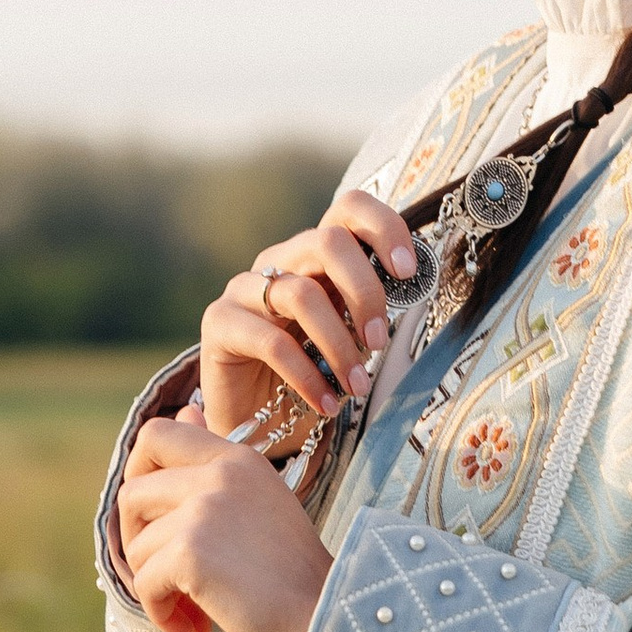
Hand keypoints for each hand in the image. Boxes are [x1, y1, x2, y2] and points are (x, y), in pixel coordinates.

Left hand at [116, 410, 334, 631]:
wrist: (324, 615)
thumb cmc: (293, 571)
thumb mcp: (259, 499)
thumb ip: (215, 461)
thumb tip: (185, 410)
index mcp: (237, 458)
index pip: (157, 433)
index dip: (137, 471)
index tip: (152, 514)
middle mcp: (219, 474)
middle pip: (132, 492)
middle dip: (136, 538)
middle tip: (162, 572)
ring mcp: (203, 510)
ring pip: (137, 547)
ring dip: (155, 586)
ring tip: (192, 612)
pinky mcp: (191, 553)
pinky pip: (144, 583)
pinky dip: (161, 613)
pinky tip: (191, 630)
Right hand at [200, 187, 418, 444]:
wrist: (260, 422)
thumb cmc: (314, 373)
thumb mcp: (350, 336)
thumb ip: (369, 307)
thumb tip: (413, 289)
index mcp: (315, 254)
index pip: (348, 209)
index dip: (383, 228)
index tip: (408, 272)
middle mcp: (279, 261)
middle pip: (328, 243)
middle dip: (364, 292)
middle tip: (380, 342)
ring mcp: (244, 289)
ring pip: (301, 294)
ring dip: (339, 345)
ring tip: (358, 386)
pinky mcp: (219, 323)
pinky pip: (272, 342)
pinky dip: (308, 377)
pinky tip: (327, 404)